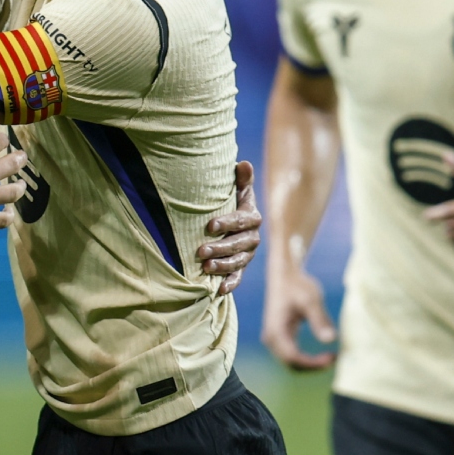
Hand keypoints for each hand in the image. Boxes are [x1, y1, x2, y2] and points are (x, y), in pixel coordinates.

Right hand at [0, 116, 28, 235]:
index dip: (2, 140)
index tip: (2, 142)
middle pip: (13, 164)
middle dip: (20, 159)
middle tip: (22, 158)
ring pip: (13, 192)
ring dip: (20, 187)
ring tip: (21, 185)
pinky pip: (2, 220)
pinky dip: (8, 216)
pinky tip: (9, 213)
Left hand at [198, 160, 261, 294]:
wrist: (230, 223)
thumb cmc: (230, 202)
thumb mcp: (237, 191)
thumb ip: (241, 179)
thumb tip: (243, 164)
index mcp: (252, 217)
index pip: (242, 220)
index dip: (227, 222)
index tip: (209, 225)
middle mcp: (252, 237)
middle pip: (239, 244)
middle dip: (220, 248)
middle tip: (200, 251)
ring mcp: (247, 254)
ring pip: (238, 262)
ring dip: (222, 266)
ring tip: (205, 268)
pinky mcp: (240, 267)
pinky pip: (238, 277)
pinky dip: (230, 284)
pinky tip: (218, 290)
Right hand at [261, 264, 336, 370]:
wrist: (285, 275)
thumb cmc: (297, 285)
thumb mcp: (311, 300)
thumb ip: (320, 320)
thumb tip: (331, 340)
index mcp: (275, 330)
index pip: (292, 357)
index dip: (312, 363)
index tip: (331, 358)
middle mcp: (271, 339)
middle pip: (291, 364)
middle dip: (313, 366)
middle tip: (335, 359)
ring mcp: (274, 340)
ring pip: (292, 364)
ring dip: (311, 365)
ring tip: (332, 357)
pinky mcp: (280, 339)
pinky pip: (293, 356)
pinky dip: (308, 359)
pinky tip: (324, 354)